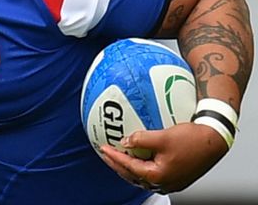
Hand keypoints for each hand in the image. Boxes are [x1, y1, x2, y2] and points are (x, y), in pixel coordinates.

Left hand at [100, 122, 227, 193]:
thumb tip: (126, 141)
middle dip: (117, 165)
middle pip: (133, 176)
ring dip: (129, 166)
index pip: (129, 167)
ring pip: (142, 176)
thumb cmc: (193, 139)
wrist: (216, 139)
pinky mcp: (177, 176)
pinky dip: (141, 164)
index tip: (103, 148)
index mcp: (159, 175)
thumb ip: (140, 139)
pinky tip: (138, 155)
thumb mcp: (162, 136)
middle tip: (106, 154)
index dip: (114, 157)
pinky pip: (152, 172)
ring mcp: (171, 181)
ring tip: (118, 156)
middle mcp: (164, 182)